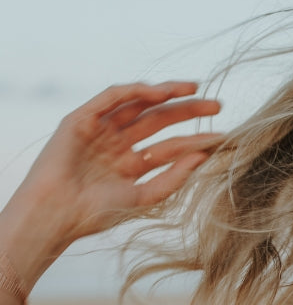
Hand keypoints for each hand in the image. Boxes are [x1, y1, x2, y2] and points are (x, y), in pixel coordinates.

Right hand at [10, 81, 222, 255]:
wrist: (56, 215)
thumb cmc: (95, 213)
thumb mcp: (144, 197)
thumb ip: (174, 177)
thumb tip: (204, 156)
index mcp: (132, 165)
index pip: (171, 147)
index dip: (196, 140)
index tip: (223, 137)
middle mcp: (118, 144)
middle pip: (159, 120)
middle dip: (188, 110)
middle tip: (217, 105)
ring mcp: (100, 130)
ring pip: (139, 104)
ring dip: (166, 94)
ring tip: (193, 89)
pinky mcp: (82, 119)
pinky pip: (112, 97)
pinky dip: (135, 91)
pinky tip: (159, 92)